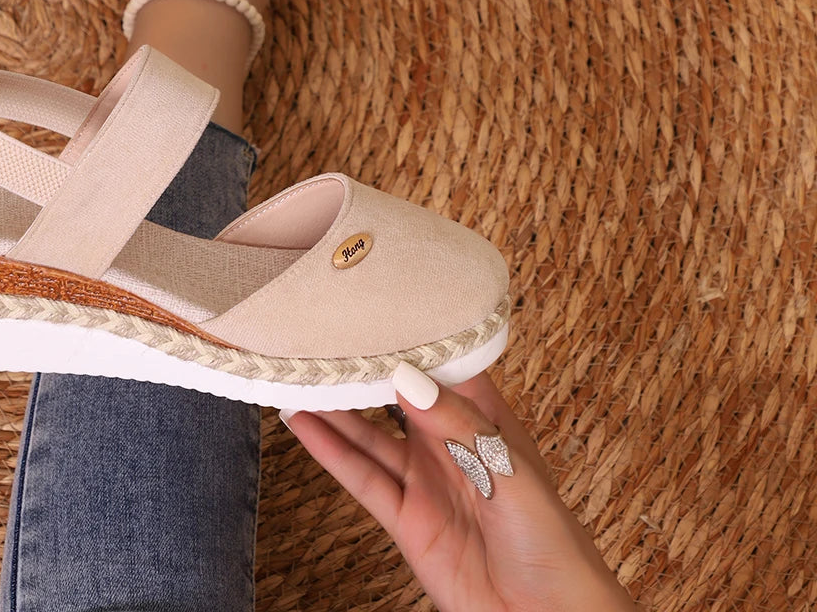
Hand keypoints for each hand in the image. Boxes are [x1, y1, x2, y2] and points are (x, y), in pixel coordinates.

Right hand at [282, 365, 640, 611]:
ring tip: (297, 374)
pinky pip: (361, 477)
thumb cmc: (553, 543)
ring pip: (368, 432)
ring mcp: (424, 479)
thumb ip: (458, 425)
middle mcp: (448, 442)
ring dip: (334, 407)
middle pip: (395, 394)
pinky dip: (328, 451)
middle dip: (363, 367)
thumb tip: (408, 378)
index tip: (373, 307)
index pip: (441, 363)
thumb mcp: (511, 473)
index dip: (409, 334)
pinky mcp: (406, 518)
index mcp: (484, 418)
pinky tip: (302, 425)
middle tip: (320, 335)